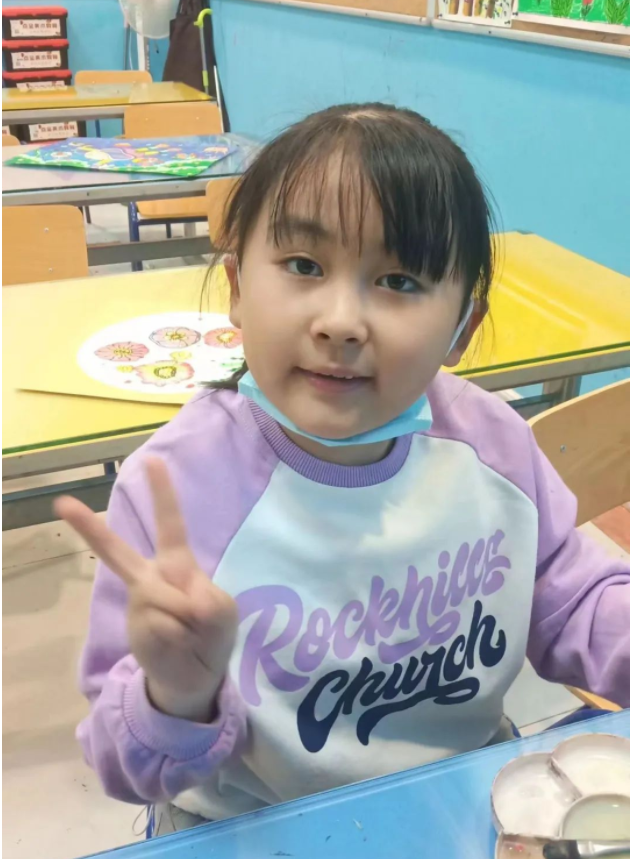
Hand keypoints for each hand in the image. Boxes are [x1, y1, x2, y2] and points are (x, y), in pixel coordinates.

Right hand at [55, 457, 237, 722]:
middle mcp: (151, 579)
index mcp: (177, 565)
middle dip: (89, 528)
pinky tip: (178, 645)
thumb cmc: (210, 634)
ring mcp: (139, 603)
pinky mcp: (136, 628)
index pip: (171, 525)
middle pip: (118, 552)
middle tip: (61, 503)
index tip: (152, 460)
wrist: (195, 677)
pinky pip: (166, 627)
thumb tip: (185, 601)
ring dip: (188, 621)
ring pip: (164, 601)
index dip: (163, 493)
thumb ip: (209, 602)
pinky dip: (181, 639)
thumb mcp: (223, 613)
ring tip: (191, 633)